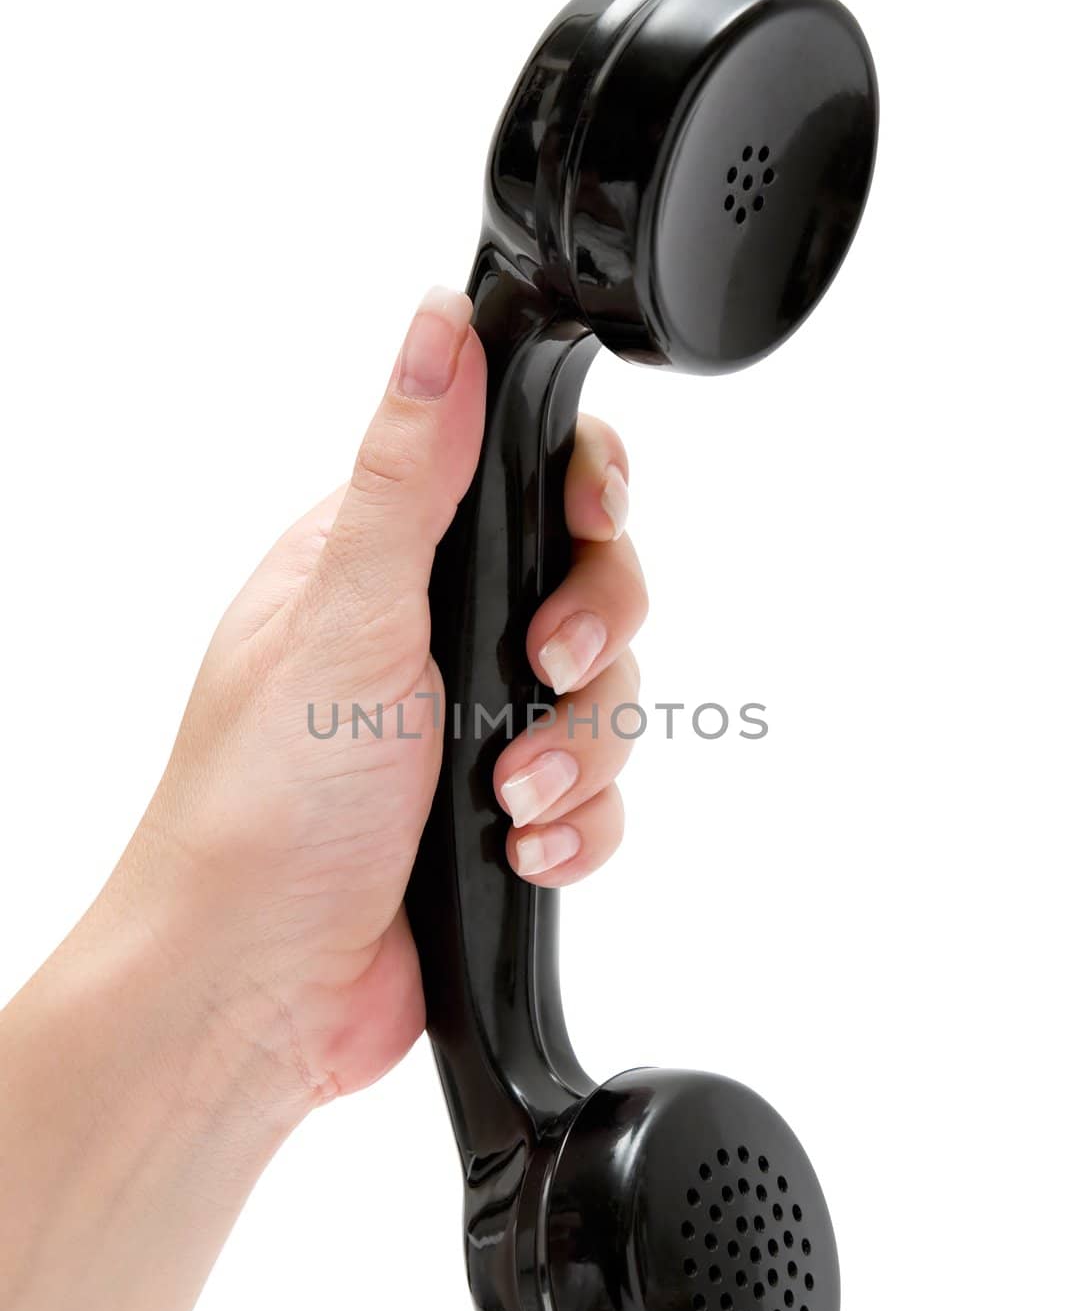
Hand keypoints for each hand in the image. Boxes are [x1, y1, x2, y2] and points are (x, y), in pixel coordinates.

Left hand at [118, 286, 647, 1113]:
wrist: (258, 985)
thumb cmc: (266, 805)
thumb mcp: (346, 616)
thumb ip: (409, 473)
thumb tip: (434, 325)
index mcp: (386, 560)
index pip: (525, 473)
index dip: (585, 490)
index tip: (592, 523)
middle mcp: (437, 634)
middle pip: (594, 586)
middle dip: (590, 636)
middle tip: (541, 668)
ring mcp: (476, 727)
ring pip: (608, 699)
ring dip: (576, 751)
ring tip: (510, 798)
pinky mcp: (508, 815)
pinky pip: (599, 796)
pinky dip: (577, 826)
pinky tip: (524, 854)